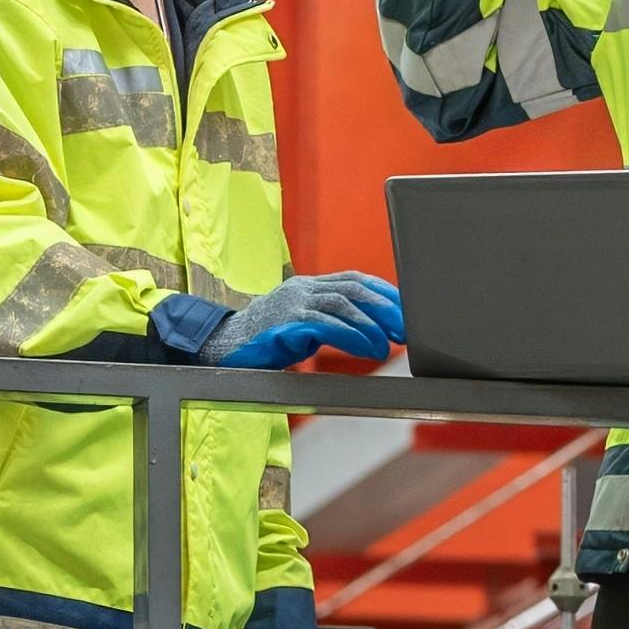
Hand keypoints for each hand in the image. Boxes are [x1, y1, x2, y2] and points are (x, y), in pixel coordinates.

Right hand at [195, 270, 405, 369]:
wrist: (222, 348)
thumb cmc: (265, 341)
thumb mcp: (301, 325)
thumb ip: (329, 321)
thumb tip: (369, 333)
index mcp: (308, 286)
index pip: (355, 280)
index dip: (384, 293)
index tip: (406, 311)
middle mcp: (302, 288)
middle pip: (353, 288)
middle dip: (385, 308)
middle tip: (405, 330)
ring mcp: (292, 303)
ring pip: (342, 304)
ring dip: (370, 325)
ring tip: (386, 345)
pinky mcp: (284, 323)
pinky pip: (324, 325)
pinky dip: (351, 336)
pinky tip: (367, 349)